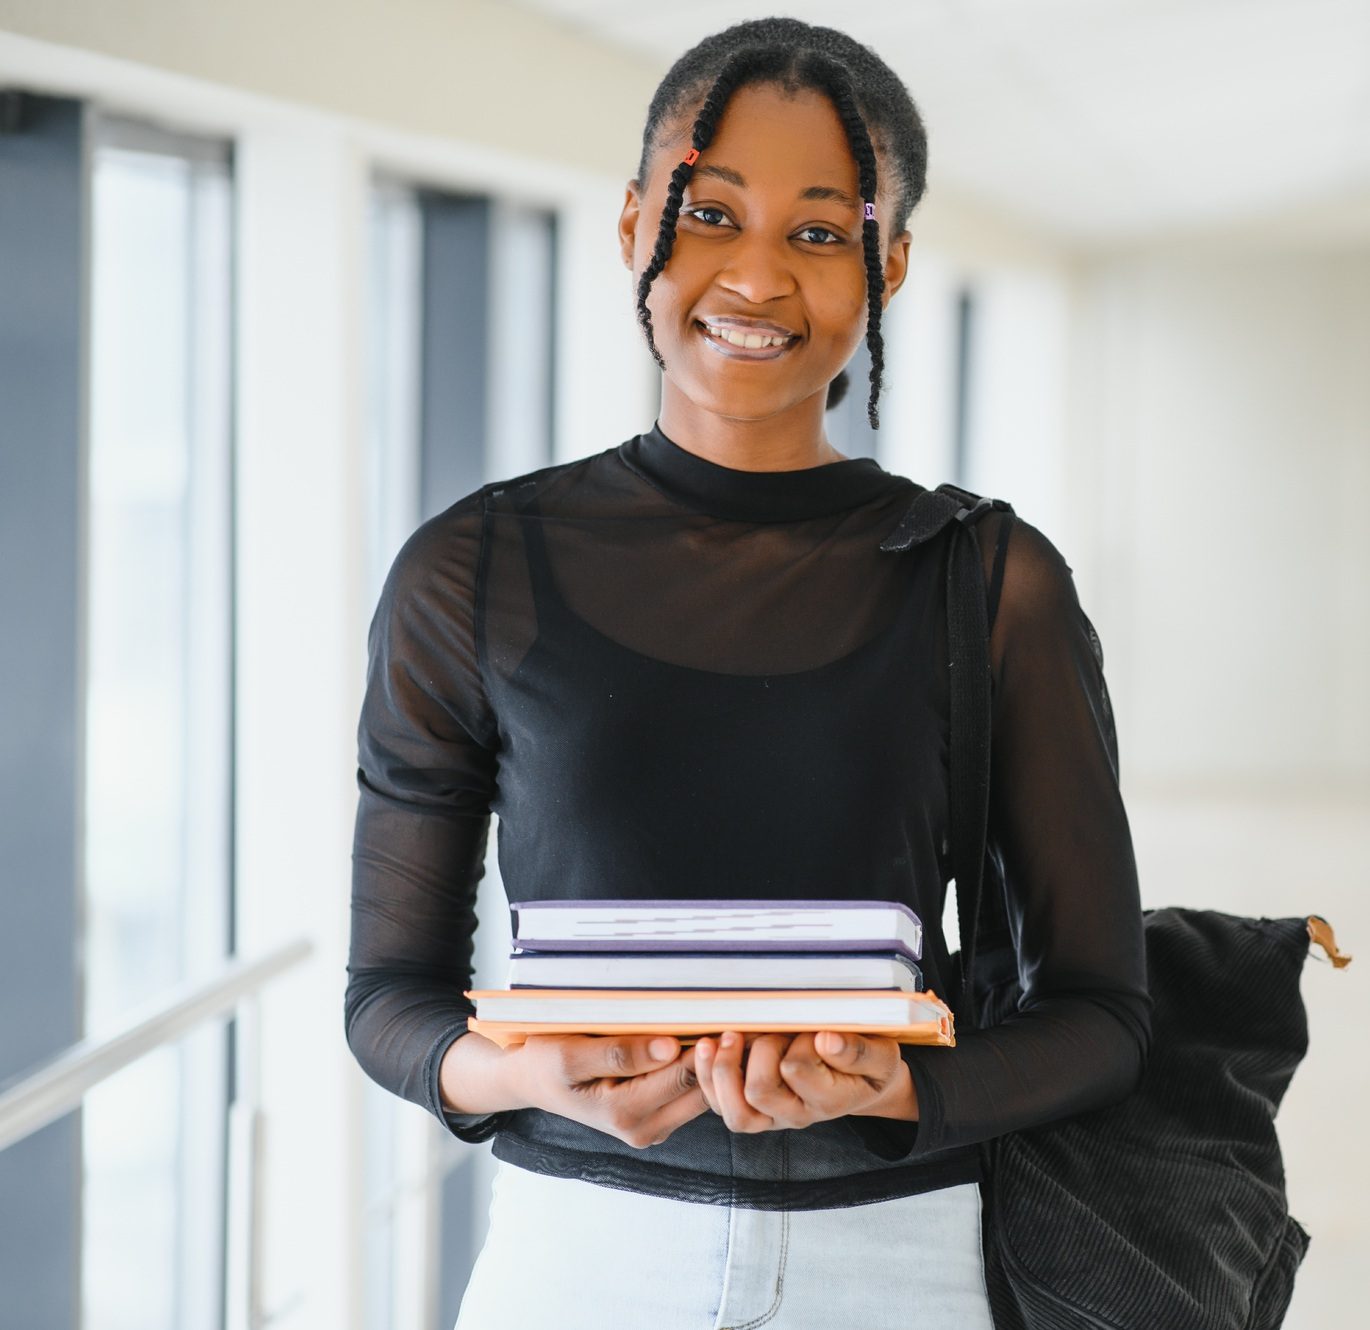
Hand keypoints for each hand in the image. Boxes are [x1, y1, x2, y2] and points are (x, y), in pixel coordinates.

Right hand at [509, 1033, 707, 1147]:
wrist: (533, 1081)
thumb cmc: (547, 1062)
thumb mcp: (572, 1053)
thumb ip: (620, 1053)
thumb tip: (670, 1047)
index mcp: (623, 1113)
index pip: (684, 1077)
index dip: (707, 1047)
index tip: (723, 1017)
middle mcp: (643, 1129)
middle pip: (701, 1092)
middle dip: (716, 1059)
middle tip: (732, 1020)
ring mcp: (651, 1127)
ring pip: (700, 1097)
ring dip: (711, 1067)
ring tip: (720, 1029)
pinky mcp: (655, 1120)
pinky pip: (689, 1098)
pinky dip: (699, 1073)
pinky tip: (700, 1045)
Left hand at [693, 1030, 917, 1131]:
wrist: (862, 1082)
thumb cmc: (868, 1063)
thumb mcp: (880, 1055)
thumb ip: (858, 1051)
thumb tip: (826, 1041)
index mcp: (829, 1099)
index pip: (796, 1070)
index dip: (795, 1042)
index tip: (809, 1028)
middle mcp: (796, 1114)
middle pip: (759, 1091)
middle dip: (759, 1049)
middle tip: (772, 1028)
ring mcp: (770, 1115)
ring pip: (733, 1110)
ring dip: (723, 1067)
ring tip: (728, 1035)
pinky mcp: (748, 1107)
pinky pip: (717, 1104)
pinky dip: (705, 1074)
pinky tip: (707, 1046)